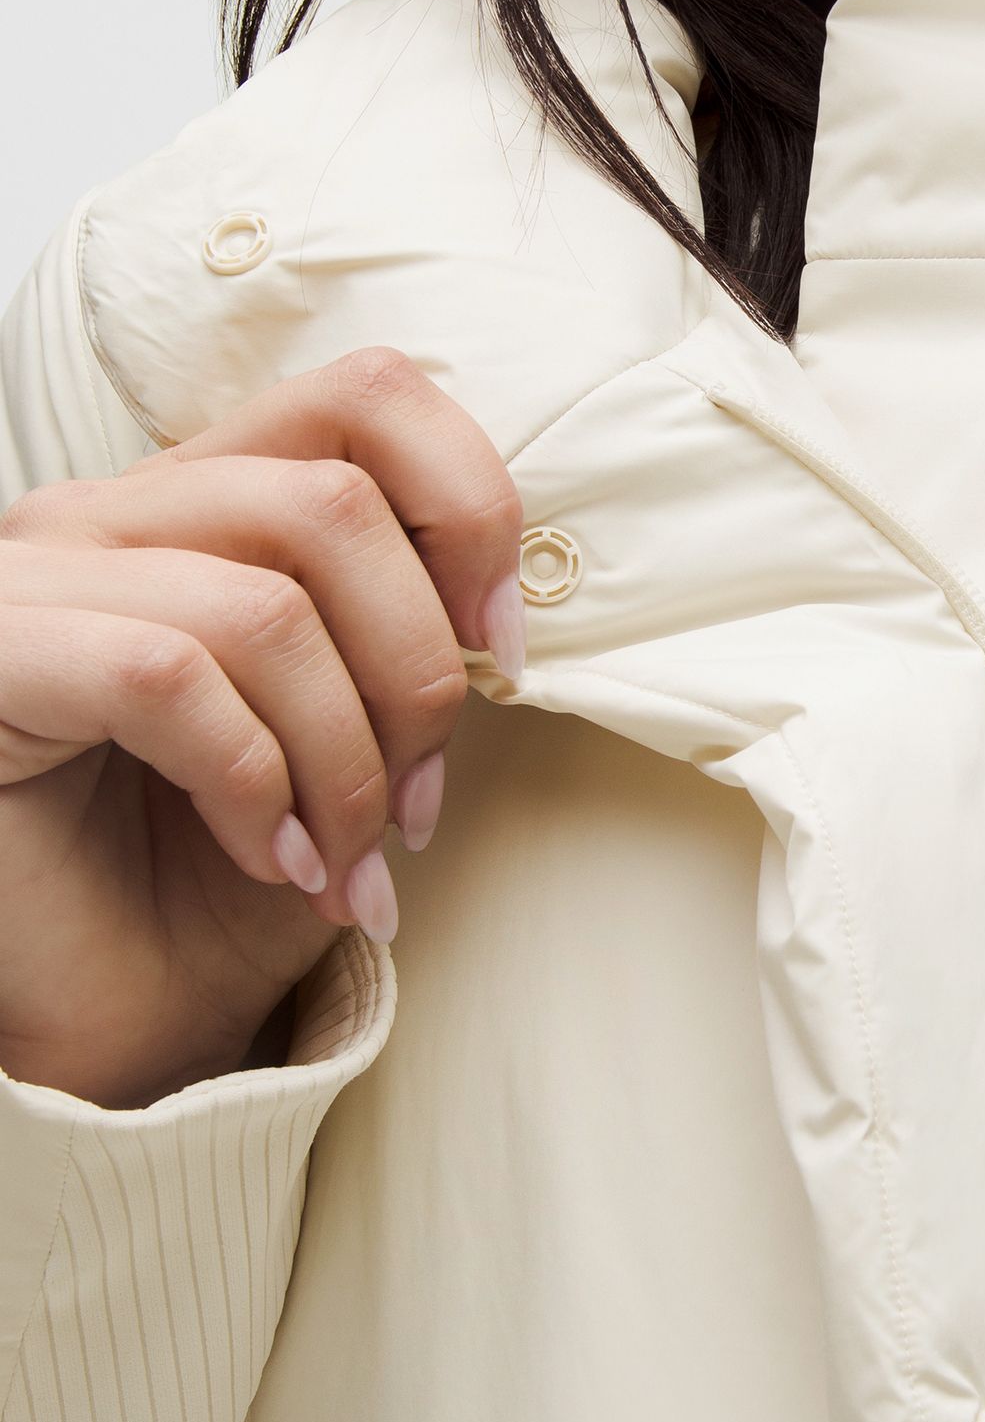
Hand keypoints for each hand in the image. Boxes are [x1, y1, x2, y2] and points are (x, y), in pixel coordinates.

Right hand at [0, 348, 524, 1106]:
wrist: (95, 1026)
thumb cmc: (217, 882)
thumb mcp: (348, 739)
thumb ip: (405, 644)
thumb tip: (500, 619)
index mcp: (206, 502)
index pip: (366, 395)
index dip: (467, 506)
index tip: (496, 649)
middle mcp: (113, 512)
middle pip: (336, 504)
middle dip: (414, 671)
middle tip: (417, 799)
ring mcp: (36, 579)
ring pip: (266, 605)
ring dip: (344, 757)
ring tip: (348, 857)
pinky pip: (169, 676)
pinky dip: (255, 783)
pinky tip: (273, 858)